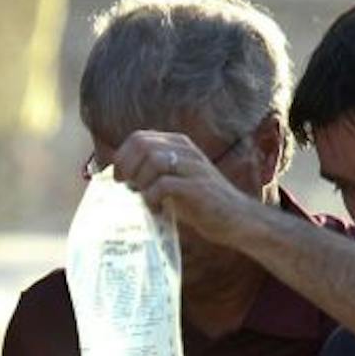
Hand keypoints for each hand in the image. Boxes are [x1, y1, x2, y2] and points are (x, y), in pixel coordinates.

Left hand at [110, 131, 257, 245]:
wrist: (236, 218)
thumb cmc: (201, 203)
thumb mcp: (174, 181)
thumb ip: (152, 174)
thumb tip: (120, 177)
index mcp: (178, 144)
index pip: (139, 137)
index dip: (121, 157)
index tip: (117, 178)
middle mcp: (186, 150)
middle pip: (142, 145)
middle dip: (127, 168)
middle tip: (127, 188)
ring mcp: (193, 167)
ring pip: (152, 161)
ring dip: (141, 182)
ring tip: (145, 199)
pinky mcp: (197, 187)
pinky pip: (163, 185)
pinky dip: (152, 199)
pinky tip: (157, 210)